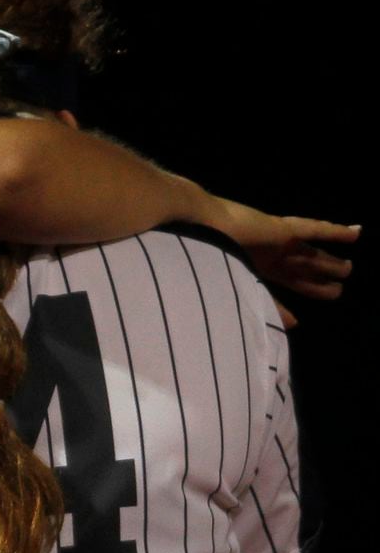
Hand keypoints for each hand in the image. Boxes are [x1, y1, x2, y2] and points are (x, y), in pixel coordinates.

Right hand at [215, 198, 357, 323]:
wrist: (196, 233)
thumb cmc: (208, 264)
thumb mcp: (240, 291)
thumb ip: (268, 306)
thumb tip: (296, 324)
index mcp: (254, 271)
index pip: (282, 287)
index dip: (294, 297)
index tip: (305, 316)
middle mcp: (269, 257)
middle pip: (301, 271)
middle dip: (319, 280)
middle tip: (339, 288)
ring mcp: (277, 243)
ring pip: (312, 255)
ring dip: (331, 262)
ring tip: (349, 268)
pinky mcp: (283, 229)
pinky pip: (315, 230)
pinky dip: (335, 233)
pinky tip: (356, 234)